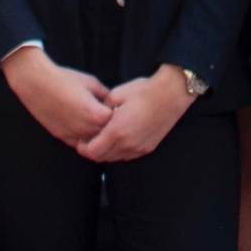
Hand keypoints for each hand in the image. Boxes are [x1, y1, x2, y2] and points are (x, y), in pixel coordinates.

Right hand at [1, 45, 112, 146]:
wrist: (38, 84)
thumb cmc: (65, 80)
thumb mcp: (91, 82)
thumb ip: (106, 94)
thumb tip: (115, 102)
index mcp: (96, 114)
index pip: (117, 121)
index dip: (118, 114)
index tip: (117, 108)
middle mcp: (87, 128)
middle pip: (107, 135)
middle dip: (110, 126)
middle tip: (109, 116)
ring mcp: (74, 135)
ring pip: (94, 143)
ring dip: (98, 135)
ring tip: (96, 122)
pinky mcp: (63, 137)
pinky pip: (80, 144)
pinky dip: (85, 139)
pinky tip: (84, 127)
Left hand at [77, 65, 192, 163]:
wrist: (170, 94)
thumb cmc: (143, 91)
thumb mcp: (116, 94)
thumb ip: (102, 108)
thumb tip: (96, 115)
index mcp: (116, 131)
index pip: (93, 151)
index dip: (83, 148)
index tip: (80, 141)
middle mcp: (127, 144)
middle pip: (102, 158)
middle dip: (93, 151)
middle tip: (89, 140)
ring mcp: (138, 148)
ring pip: (115, 158)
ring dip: (106, 152)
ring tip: (104, 139)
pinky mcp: (147, 148)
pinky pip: (128, 156)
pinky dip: (119, 151)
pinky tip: (119, 139)